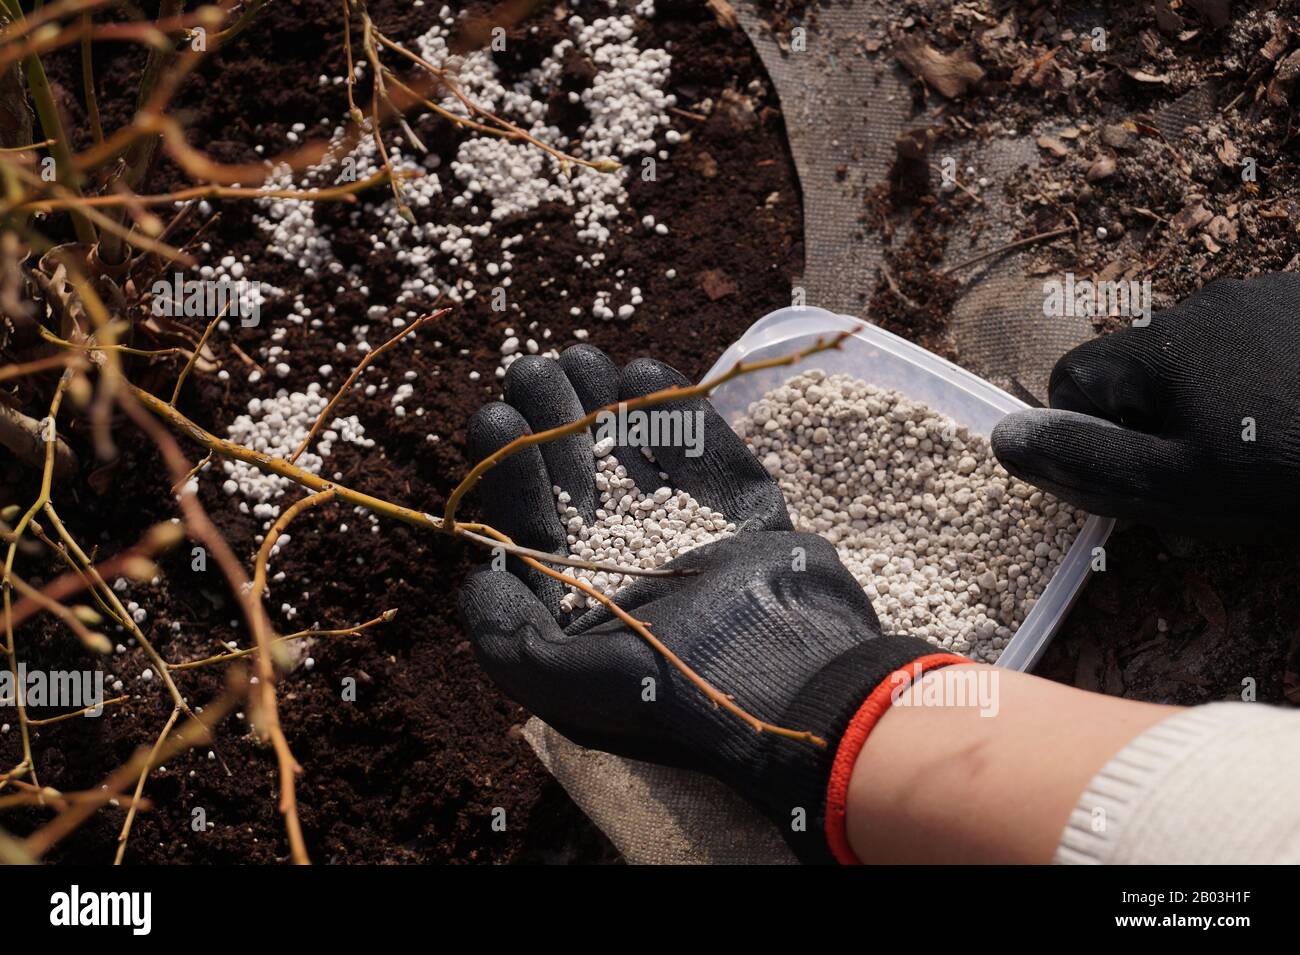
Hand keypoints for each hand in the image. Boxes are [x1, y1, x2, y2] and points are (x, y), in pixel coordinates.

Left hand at [457, 346, 952, 861]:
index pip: (536, 529)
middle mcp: (634, 569)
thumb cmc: (681, 695)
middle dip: (554, 424)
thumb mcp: (574, 691)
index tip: (496, 417)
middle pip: (582, 483)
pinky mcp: (747, 515)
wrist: (800, 688)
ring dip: (606, 407)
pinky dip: (677, 413)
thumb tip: (474, 581)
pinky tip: (641, 372)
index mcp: (588, 610)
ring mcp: (693, 537)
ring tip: (580, 357)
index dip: (511, 472)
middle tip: (535, 369)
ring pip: (640, 459)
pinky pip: (706, 454)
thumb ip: (510, 644)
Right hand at [992, 274, 1299, 538]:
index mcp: (1160, 346)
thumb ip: (1085, 460)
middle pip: (1138, 367)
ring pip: (1202, 355)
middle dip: (1155, 416)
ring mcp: (1269, 294)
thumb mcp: (1180, 485)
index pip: (1073, 381)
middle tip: (1215, 469)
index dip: (1090, 434)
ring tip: (1274, 442)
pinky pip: (1260, 340)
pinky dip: (1267, 377)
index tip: (1142, 472)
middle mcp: (1206, 303)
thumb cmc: (1296, 470)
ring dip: (1214, 396)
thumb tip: (1004, 438)